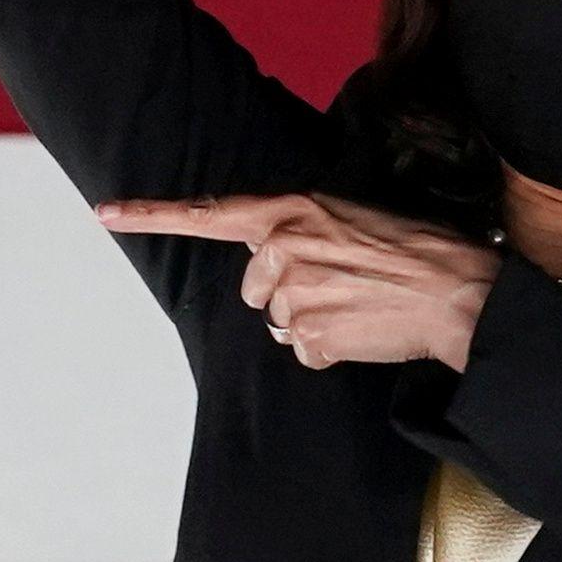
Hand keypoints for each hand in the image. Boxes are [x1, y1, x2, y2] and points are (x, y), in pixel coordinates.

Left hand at [97, 192, 499, 370]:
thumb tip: (271, 267)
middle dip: (287, 293)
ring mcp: (293, 293)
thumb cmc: (412, 249)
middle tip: (341, 286)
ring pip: (278, 323)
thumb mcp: (348, 216)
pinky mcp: (310, 334)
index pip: (206, 212)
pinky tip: (362, 330)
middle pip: (254, 288)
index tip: (104, 213)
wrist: (457, 290)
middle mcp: (281, 248)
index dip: (149, 214)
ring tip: (358, 306)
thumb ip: (299, 231)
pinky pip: (302, 351)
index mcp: (289, 210)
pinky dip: (329, 350)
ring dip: (312, 323)